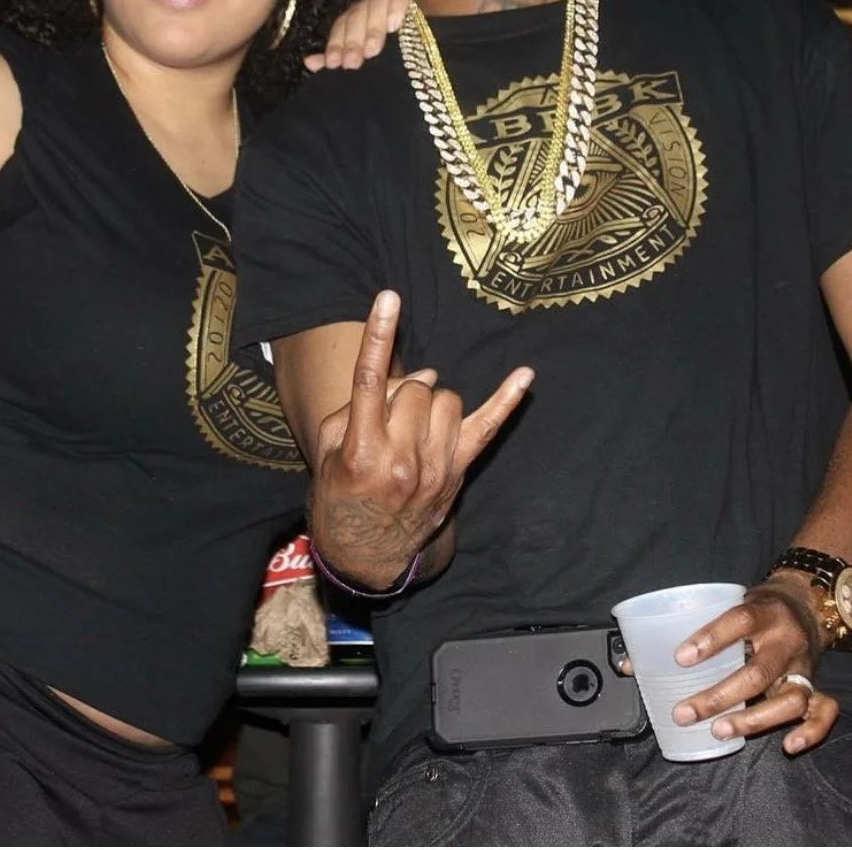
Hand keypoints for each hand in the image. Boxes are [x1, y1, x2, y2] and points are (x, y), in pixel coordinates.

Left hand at [306, 0, 411, 72]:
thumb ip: (338, 56)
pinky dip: (396, 8)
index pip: (342, 26)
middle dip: (352, 41)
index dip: (336, 44)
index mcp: (358, 19)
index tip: (334, 64)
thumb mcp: (364, 56)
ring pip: (376, 5)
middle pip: (357, 16)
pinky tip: (395, 25)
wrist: (429, 43)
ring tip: (372, 51)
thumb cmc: (393, 52)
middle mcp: (371, 6)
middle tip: (352, 63)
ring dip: (373, 30)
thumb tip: (309, 63)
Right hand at [309, 290, 533, 588]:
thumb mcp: (327, 450)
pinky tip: (524, 375)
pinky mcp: (457, 473)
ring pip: (445, 398)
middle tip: (388, 419)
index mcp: (361, 450)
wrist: (363, 554)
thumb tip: (419, 374)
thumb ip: (363, 405)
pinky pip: (487, 428)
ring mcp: (434, 467)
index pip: (370, 380)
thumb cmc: (339, 494)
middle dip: (402, 392)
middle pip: (415, 388)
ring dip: (429, 402)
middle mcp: (401, 458)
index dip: (379, 334)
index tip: (389, 297)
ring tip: (411, 427)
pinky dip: (506, 400)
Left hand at [669, 575, 838, 753]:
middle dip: (718, 696)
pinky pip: (823, 711)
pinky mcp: (815, 684)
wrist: (806, 602)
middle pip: (757, 672)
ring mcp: (803, 666)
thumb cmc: (754, 607)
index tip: (680, 658)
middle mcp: (786, 640)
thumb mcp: (725, 604)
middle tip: (685, 712)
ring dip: (754, 718)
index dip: (711, 638)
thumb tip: (632, 663)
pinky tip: (788, 745)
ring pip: (790, 698)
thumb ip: (687, 631)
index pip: (738, 621)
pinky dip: (810, 731)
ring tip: (719, 730)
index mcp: (762, 612)